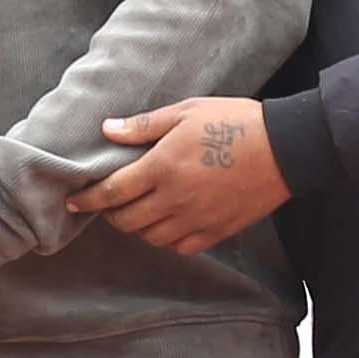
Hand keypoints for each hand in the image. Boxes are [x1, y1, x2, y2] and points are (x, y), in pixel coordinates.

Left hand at [77, 97, 286, 252]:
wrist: (285, 148)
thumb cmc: (235, 122)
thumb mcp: (187, 111)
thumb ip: (144, 125)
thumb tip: (107, 129)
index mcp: (162, 167)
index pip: (111, 192)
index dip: (87, 200)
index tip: (73, 203)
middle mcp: (175, 199)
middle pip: (127, 220)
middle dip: (110, 214)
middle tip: (110, 203)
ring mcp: (196, 219)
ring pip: (151, 237)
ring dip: (138, 227)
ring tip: (140, 211)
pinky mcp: (217, 230)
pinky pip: (181, 246)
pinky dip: (168, 239)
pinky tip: (169, 223)